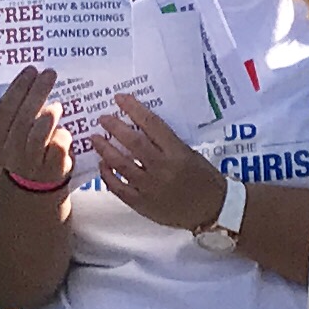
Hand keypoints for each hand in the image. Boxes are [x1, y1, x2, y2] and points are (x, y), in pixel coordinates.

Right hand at [0, 65, 67, 194]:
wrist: (33, 190)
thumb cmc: (23, 154)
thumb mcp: (11, 136)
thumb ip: (17, 113)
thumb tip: (32, 79)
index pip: (4, 109)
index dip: (18, 87)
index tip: (31, 70)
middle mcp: (9, 152)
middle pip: (22, 118)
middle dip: (37, 92)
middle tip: (49, 74)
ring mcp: (30, 163)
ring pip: (38, 134)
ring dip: (49, 115)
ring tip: (57, 105)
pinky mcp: (52, 170)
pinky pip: (58, 146)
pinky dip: (62, 135)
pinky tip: (64, 131)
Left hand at [93, 94, 226, 230]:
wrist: (212, 210)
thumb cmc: (204, 179)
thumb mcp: (190, 154)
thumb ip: (166, 143)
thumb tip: (139, 128)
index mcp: (177, 152)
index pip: (152, 124)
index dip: (134, 109)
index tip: (120, 99)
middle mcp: (162, 167)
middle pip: (132, 141)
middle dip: (114, 126)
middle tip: (103, 118)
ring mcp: (150, 187)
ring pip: (120, 163)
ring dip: (105, 148)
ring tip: (95, 139)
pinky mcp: (141, 203)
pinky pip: (117, 187)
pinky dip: (107, 175)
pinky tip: (103, 165)